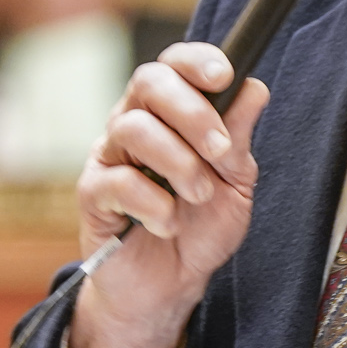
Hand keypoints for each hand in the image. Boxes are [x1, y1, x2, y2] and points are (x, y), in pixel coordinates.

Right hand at [69, 43, 269, 347]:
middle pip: (148, 82)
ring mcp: (110, 157)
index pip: (173, 65)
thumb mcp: (235, 182)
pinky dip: (153, 203)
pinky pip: (117, 182)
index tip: (224, 75)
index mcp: (170, 114)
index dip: (195, 60)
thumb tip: (254, 88)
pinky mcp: (92, 194)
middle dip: (192, 111)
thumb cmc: (201, 228)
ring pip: (133, 128)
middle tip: (221, 149)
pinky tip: (168, 224)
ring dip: (179, 162)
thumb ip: (239, 137)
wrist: (171, 286)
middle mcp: (134, 124)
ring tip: (199, 196)